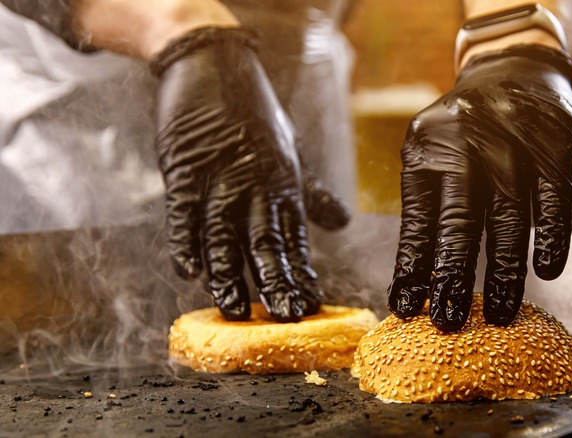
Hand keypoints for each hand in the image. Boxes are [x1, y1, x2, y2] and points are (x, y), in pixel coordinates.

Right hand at [152, 27, 341, 321]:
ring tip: (237, 308)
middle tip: (287, 317)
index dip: (301, 273)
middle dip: (276, 281)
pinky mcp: (185, 166)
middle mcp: (256, 184)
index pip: (294, 238)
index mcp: (283, 185)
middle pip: (265, 241)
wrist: (212, 64)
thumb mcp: (289, 152)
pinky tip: (189, 270)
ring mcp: (219, 175)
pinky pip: (184, 209)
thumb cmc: (253, 115)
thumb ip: (309, 193)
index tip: (311, 305)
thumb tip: (340, 223)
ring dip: (229, 273)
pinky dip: (186, 239)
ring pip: (225, 233)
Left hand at [387, 45, 571, 331]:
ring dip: (505, 272)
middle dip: (453, 278)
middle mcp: (465, 149)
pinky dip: (552, 237)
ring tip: (502, 313)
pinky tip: (547, 270)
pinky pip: (554, 201)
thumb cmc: (463, 126)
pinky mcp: (551, 148)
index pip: (417, 222)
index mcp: (426, 154)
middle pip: (459, 225)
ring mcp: (511, 148)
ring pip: (509, 220)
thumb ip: (427, 202)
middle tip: (449, 321)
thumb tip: (417, 274)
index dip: (412, 269)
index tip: (406, 307)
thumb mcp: (430, 151)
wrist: (512, 68)